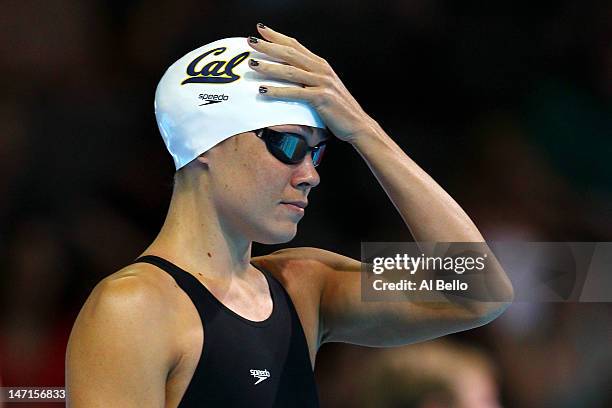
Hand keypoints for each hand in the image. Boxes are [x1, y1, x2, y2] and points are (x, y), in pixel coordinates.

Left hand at [246, 23, 376, 143]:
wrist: (358, 125)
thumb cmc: (338, 110)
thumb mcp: (323, 89)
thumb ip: (308, 80)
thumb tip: (287, 77)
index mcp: (321, 65)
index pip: (295, 45)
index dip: (277, 36)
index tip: (260, 30)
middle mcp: (322, 69)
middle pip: (290, 53)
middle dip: (269, 46)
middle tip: (250, 41)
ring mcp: (322, 83)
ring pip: (290, 71)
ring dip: (269, 67)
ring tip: (252, 64)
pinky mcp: (321, 98)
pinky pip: (295, 93)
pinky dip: (278, 91)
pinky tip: (263, 91)